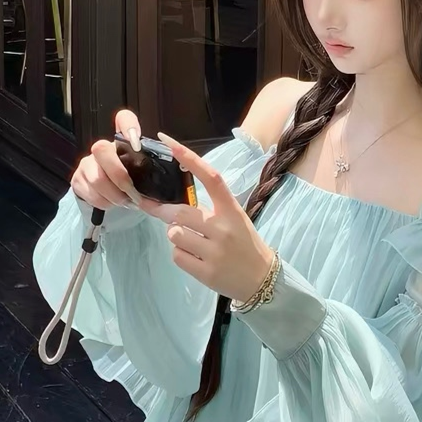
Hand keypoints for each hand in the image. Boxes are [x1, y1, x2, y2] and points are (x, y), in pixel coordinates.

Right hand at [70, 109, 143, 208]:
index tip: (136, 140)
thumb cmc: (131, 181)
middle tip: (132, 193)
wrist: (110, 196)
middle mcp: (101, 148)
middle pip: (101, 149)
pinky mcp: (77, 180)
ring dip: (114, 196)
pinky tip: (113, 203)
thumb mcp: (144, 172)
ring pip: (96, 178)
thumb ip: (150, 165)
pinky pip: (91, 193)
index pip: (124, 119)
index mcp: (121, 142)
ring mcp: (86, 163)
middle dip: (119, 176)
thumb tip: (169, 168)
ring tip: (125, 201)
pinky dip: (105, 203)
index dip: (128, 125)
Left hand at [148, 132, 275, 303]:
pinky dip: (181, 255)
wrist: (262, 280)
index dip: (189, 158)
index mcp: (232, 210)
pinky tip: (196, 258)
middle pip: (180, 212)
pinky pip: (177, 256)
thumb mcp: (235, 220)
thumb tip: (173, 205)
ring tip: (192, 243)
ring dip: (176, 236)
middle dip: (164, 212)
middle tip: (159, 212)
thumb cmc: (245, 245)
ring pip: (174, 234)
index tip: (168, 142)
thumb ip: (209, 210)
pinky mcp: (207, 272)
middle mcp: (224, 228)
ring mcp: (215, 251)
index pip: (211, 178)